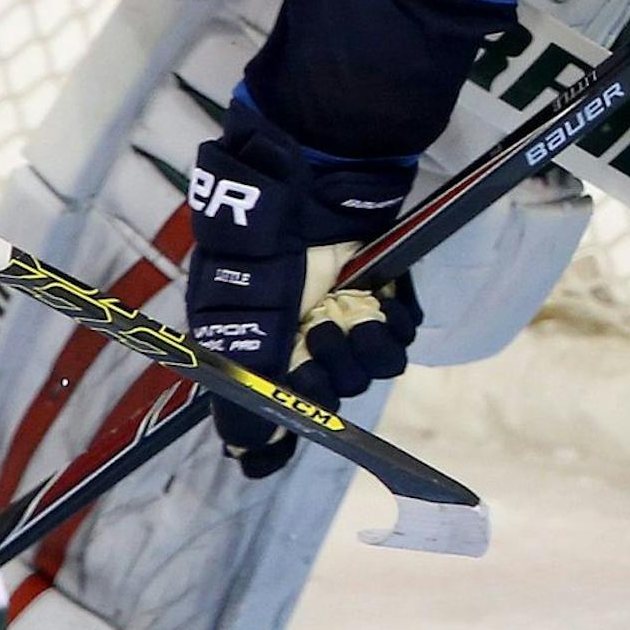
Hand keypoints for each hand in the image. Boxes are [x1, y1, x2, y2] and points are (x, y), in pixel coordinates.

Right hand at [185, 109, 413, 477]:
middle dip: (326, 373)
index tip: (302, 413)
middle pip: (330, 398)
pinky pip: (398, 338)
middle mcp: (300, 340)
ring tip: (343, 310)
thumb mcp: (231, 311)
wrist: (311, 176)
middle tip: (314, 331)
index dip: (294, 421)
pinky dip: (391, 324)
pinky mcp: (380, 298)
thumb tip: (245, 453)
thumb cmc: (259, 239)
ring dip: (359, 347)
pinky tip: (376, 302)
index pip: (281, 412)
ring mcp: (343, 318)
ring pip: (368, 372)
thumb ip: (242, 381)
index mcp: (258, 347)